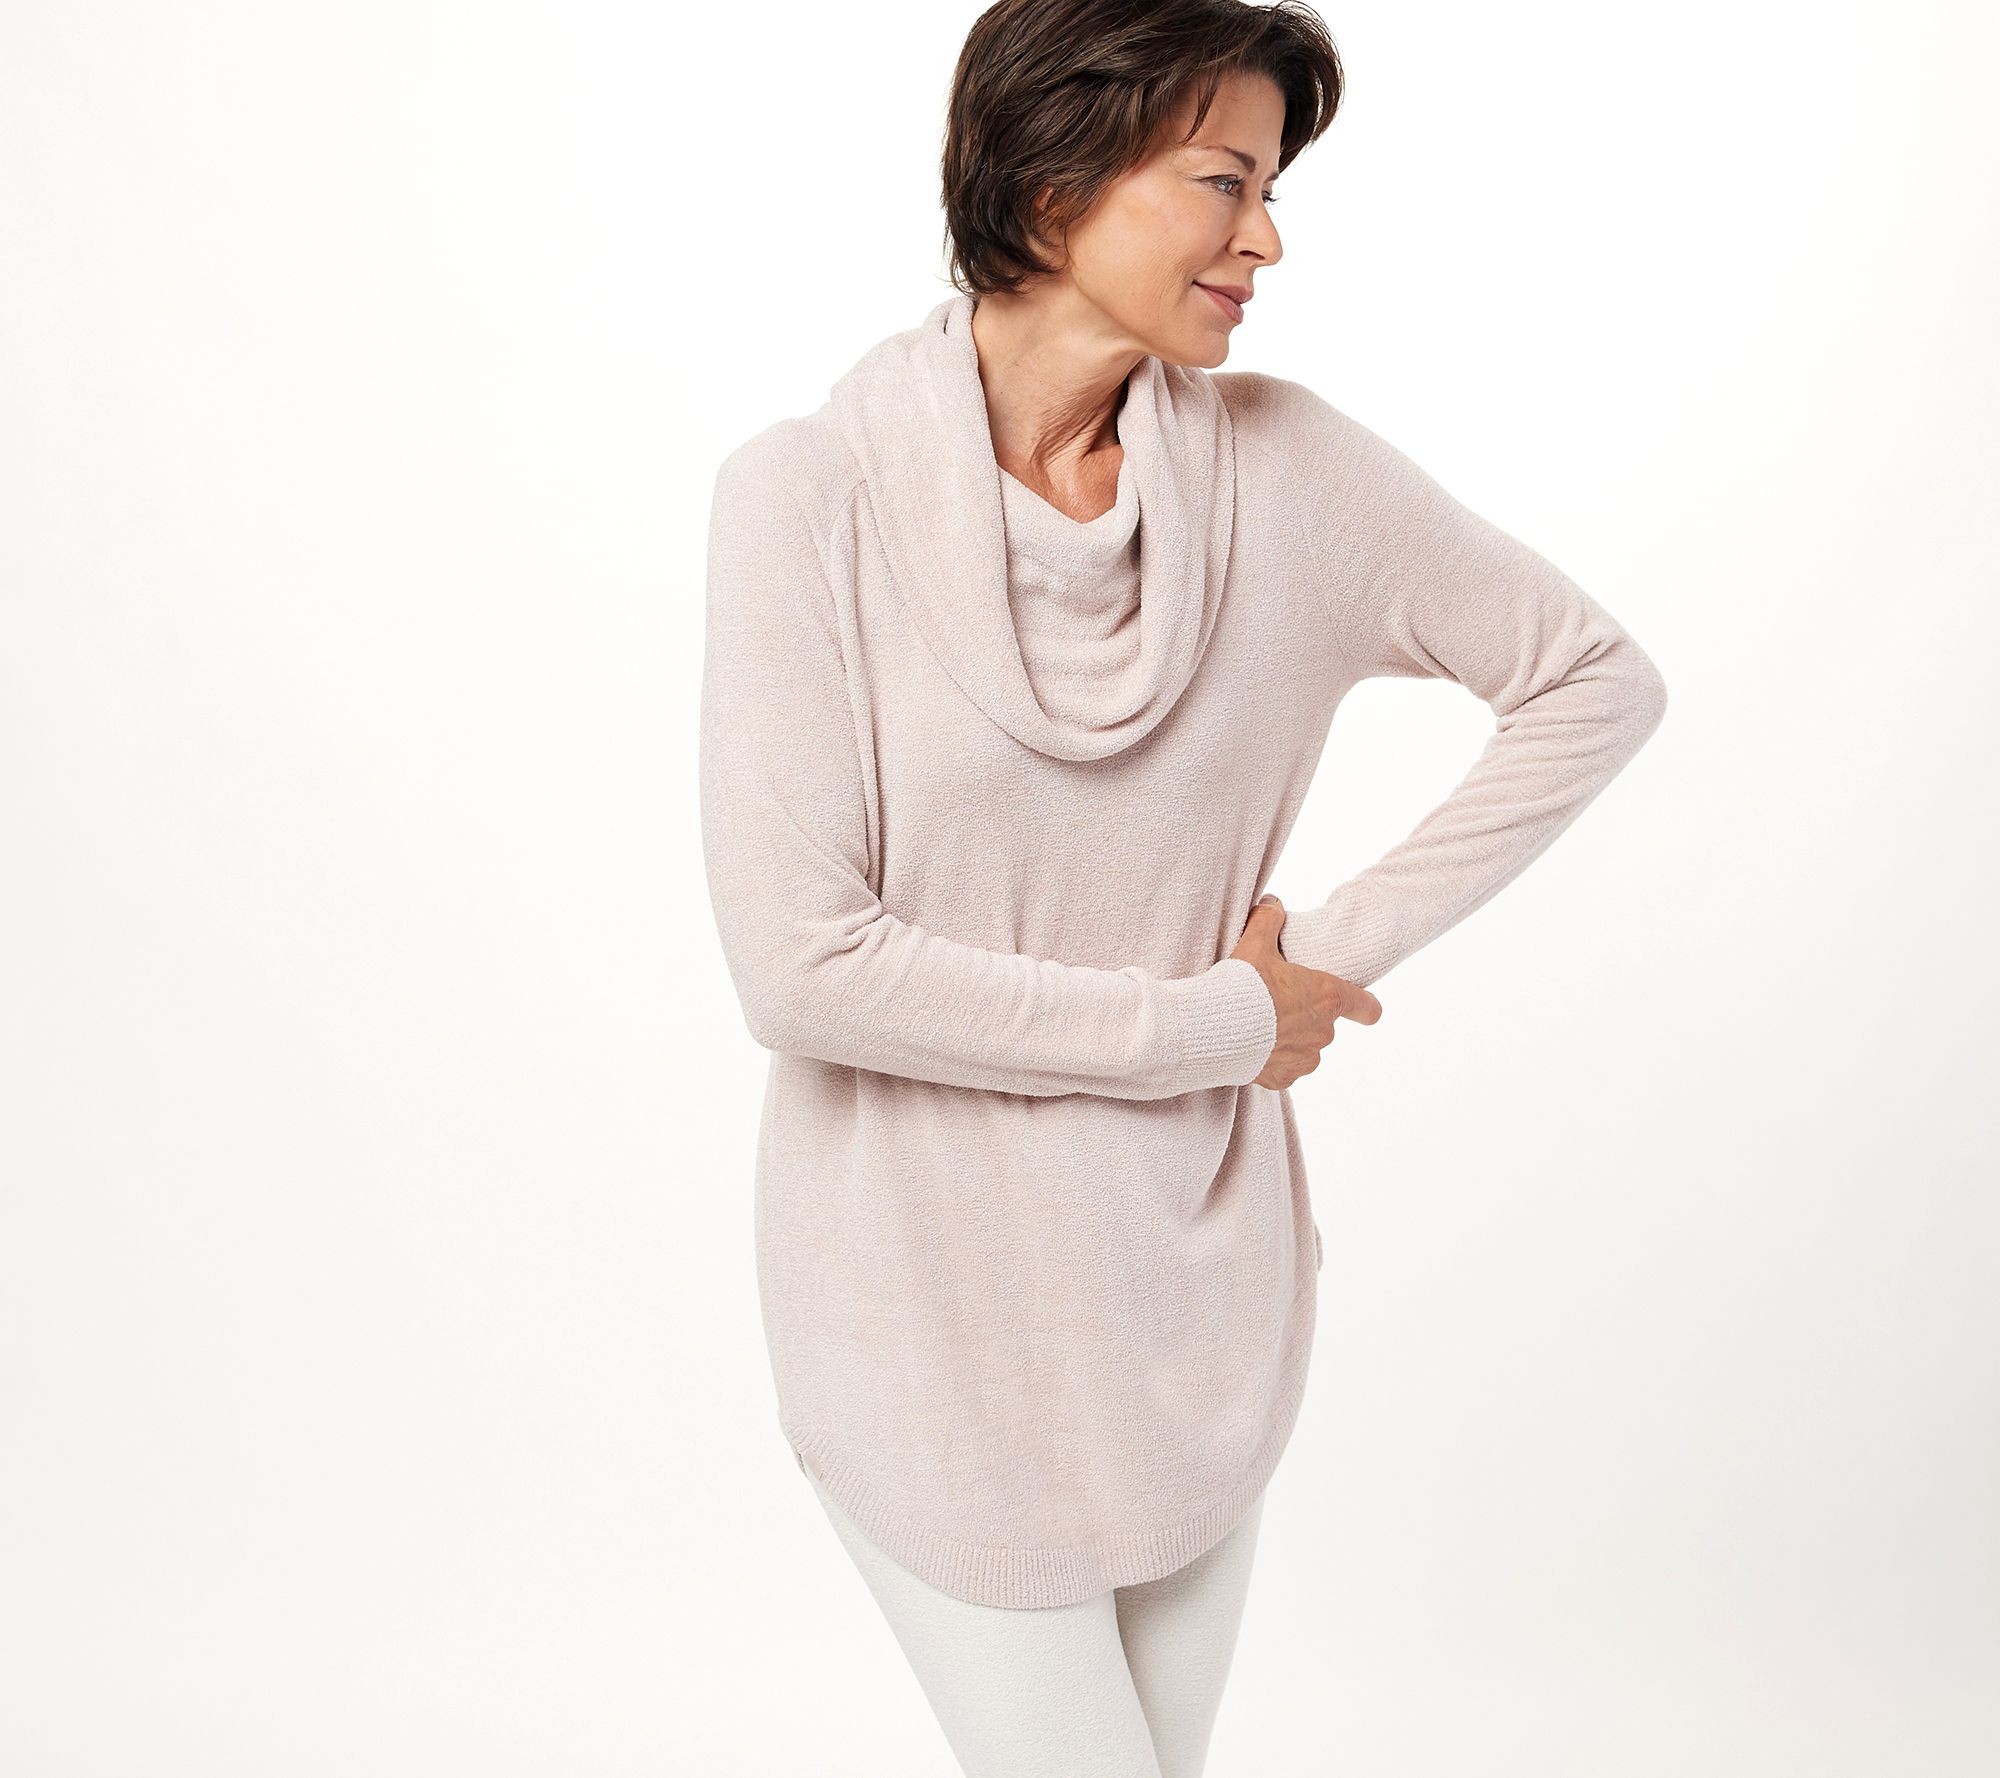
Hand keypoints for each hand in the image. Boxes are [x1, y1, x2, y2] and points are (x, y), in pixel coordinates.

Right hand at [1230, 895, 1381, 1089]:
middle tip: (1273, 1004)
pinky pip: (1283, 1068)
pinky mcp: (1283, 1078)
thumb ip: (1268, 920)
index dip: (1366, 1007)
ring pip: (1304, 1048)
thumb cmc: (1240, 985)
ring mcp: (1304, 1058)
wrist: (1212, 1028)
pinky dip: (1270, 1060)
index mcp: (1327, 996)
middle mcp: (1323, 1032)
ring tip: (1258, 1027)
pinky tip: (1249, 1047)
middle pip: (1324, 1024)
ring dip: (1289, 1039)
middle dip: (1304, 1016)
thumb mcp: (1254, 944)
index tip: (1364, 1009)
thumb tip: (1273, 903)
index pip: (1367, 1007)